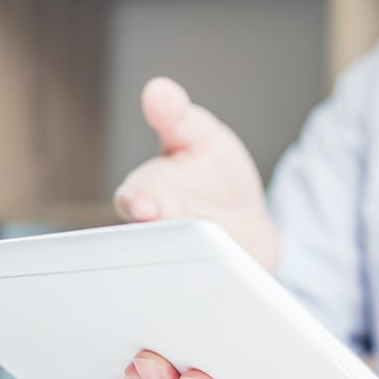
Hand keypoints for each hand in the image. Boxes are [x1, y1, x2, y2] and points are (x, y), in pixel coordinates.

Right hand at [113, 77, 280, 269]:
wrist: (245, 225)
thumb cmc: (214, 176)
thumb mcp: (200, 136)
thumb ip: (178, 117)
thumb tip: (159, 89)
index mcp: (149, 196)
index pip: (133, 198)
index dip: (136, 202)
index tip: (143, 206)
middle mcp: (161, 234)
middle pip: (154, 241)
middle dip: (162, 238)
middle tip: (171, 236)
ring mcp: (187, 264)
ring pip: (181, 270)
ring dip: (193, 263)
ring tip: (206, 259)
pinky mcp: (213, 287)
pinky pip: (215, 289)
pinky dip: (223, 285)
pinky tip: (233, 281)